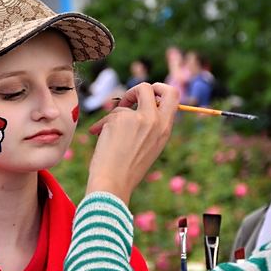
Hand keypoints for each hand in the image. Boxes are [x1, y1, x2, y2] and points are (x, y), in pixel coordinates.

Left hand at [86, 82, 178, 203]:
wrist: (113, 182)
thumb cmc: (128, 169)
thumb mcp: (149, 146)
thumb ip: (148, 125)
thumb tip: (133, 106)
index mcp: (165, 128)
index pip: (172, 95)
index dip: (159, 90)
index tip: (145, 96)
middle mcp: (155, 121)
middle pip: (151, 87)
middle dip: (137, 89)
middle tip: (126, 100)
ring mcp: (139, 118)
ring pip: (123, 104)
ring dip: (113, 116)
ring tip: (107, 133)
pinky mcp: (121, 119)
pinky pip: (110, 114)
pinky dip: (102, 124)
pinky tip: (98, 136)